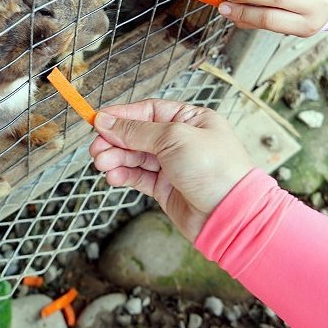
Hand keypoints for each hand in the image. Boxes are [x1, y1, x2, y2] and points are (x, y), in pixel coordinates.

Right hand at [89, 99, 252, 241]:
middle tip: (96, 148)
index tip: (98, 121)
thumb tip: (108, 121)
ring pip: (136, 157)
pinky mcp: (166, 188)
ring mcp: (173, 165)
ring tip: (102, 163)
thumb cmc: (215, 169)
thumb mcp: (174, 138)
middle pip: (138, 134)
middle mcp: (181, 141)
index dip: (122, 116)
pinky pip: (139, 177)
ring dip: (116, 158)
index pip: (148, 112)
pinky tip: (113, 175)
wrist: (230, 215)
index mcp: (190, 120)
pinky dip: (124, 175)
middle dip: (115, 140)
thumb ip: (138, 131)